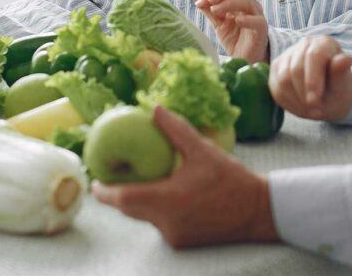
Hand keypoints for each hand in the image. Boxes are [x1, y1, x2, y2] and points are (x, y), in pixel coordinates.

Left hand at [91, 106, 278, 247]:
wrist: (257, 211)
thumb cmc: (231, 179)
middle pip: (130, 210)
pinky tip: (166, 194)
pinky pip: (160, 224)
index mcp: (167, 200)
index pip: (123, 199)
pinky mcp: (181, 242)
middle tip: (112, 176)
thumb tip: (155, 109)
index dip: (104, 191)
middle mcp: (166, 222)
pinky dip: (157, 210)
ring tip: (139, 180)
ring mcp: (173, 235)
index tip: (94, 180)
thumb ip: (176, 130)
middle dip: (118, 194)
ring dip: (140, 201)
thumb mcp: (203, 150)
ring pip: (145, 217)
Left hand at [192, 0, 268, 62]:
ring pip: (247, 1)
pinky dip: (247, 19)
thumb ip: (208, 8)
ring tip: (215, 11)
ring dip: (229, 3)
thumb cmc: (234, 39)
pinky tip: (236, 20)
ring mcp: (257, 17)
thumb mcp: (218, 22)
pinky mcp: (261, 31)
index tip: (199, 2)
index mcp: (240, 2)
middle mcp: (250, 6)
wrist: (244, 61)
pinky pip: (257, 21)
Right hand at [269, 36, 351, 121]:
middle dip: (304, 94)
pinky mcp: (277, 67)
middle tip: (316, 112)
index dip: (312, 80)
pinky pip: (276, 87)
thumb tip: (345, 59)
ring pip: (283, 79)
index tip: (315, 102)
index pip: (314, 56)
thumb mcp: (343, 86)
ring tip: (310, 111)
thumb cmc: (338, 90)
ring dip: (296, 101)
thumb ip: (341, 73)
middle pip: (296, 69)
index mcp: (325, 43)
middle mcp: (305, 44)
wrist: (328, 97)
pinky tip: (300, 108)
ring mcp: (288, 54)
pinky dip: (288, 102)